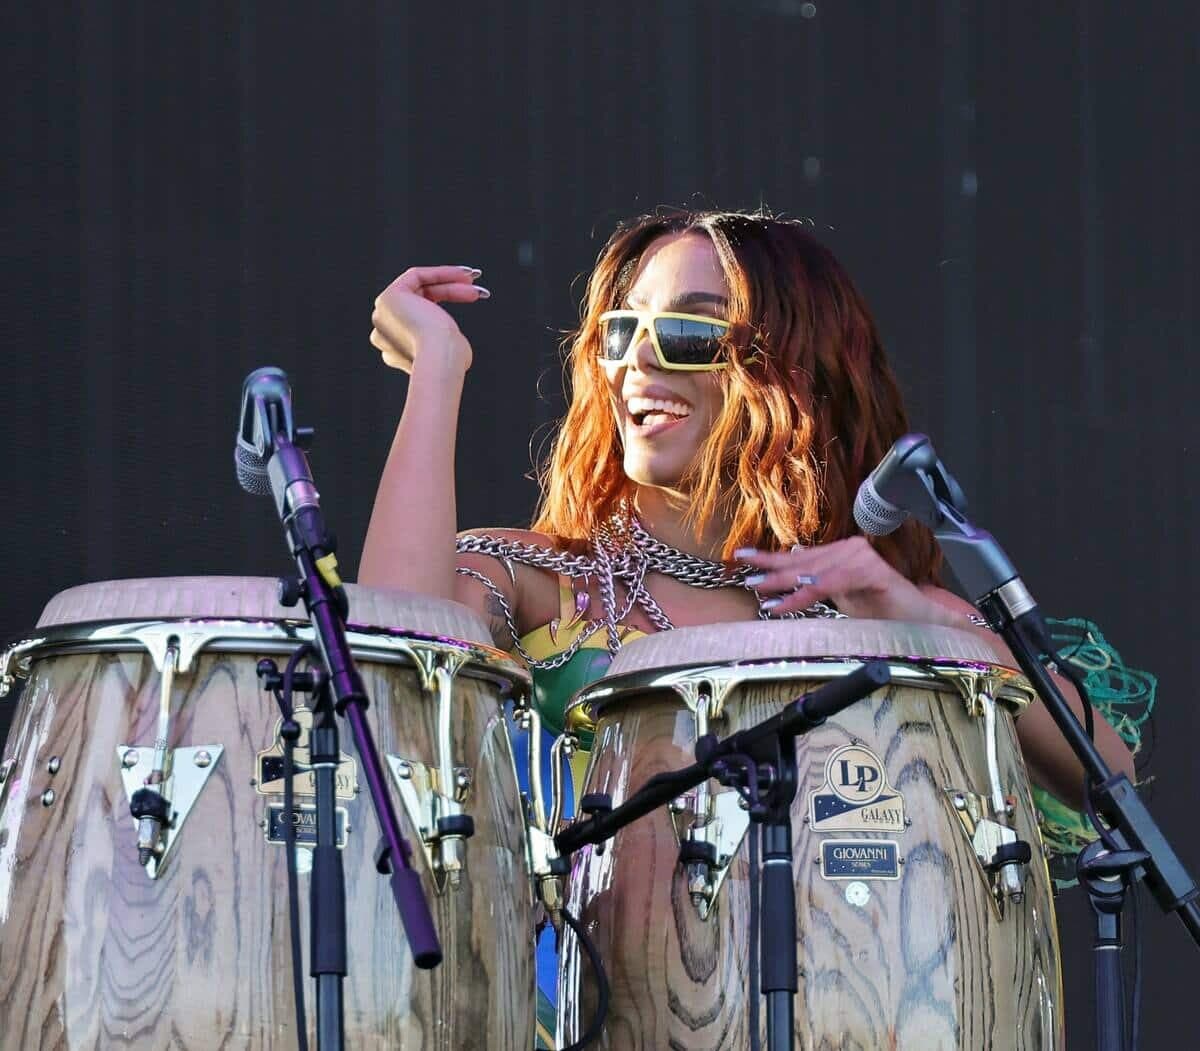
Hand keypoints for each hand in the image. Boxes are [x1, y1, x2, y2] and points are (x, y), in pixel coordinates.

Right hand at [369, 265, 489, 374]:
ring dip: (450, 283)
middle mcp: (384, 332)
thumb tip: (452, 340)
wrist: (439, 360)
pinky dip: (440, 273)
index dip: (446, 305)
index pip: (420, 318)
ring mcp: (384, 315)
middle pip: (419, 300)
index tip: (471, 297)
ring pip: (419, 289)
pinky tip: (463, 275)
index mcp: (395, 351)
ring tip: (475, 286)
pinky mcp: (389, 297)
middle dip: (450, 291)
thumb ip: (444, 343)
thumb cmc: (449, 360)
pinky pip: (415, 276)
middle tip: (476, 290)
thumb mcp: (449, 351)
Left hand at [736, 536, 960, 623]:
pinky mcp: (874, 573)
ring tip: (764, 594)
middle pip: (803, 560)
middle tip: (746, 576)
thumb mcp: (840, 598)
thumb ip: (816, 584)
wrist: (920, 623)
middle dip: (771, 569)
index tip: (740, 556)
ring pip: (816, 571)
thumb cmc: (881, 611)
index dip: (769, 557)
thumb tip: (786, 573)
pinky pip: (835, 583)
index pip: (799, 555)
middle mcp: (850, 550)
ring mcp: (863, 558)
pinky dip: (811, 591)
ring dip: (787, 584)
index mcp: (840, 555)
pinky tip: (792, 600)